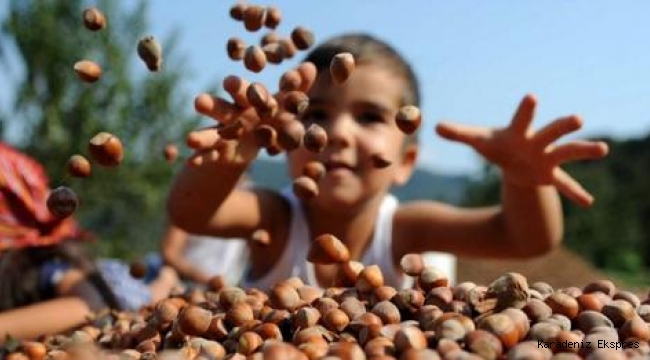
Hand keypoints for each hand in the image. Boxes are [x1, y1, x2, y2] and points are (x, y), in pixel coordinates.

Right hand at [185, 62, 316, 167]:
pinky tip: (191, 163)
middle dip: (211, 106)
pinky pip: (209, 155)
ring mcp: (224, 133)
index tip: (230, 84)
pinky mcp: (220, 151)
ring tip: (190, 140)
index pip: (243, 93)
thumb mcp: (286, 106)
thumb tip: (311, 67)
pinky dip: (201, 159)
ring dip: (201, 136)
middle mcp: (233, 114)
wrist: (258, 140)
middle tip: (199, 102)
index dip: (238, 89)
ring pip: (210, 133)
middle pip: (221, 108)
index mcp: (249, 101)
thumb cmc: (273, 116)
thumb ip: (296, 89)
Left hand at [435, 94, 608, 206]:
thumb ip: (460, 134)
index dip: (526, 109)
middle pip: (552, 131)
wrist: (514, 161)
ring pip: (568, 152)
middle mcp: (538, 141)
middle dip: (563, 126)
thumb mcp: (480, 141)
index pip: (522, 117)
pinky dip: (575, 192)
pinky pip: (565, 185)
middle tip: (578, 118)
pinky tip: (589, 202)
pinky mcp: (550, 176)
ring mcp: (548, 158)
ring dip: (584, 150)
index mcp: (519, 131)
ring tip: (602, 149)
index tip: (531, 97)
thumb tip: (434, 126)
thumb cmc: (499, 146)